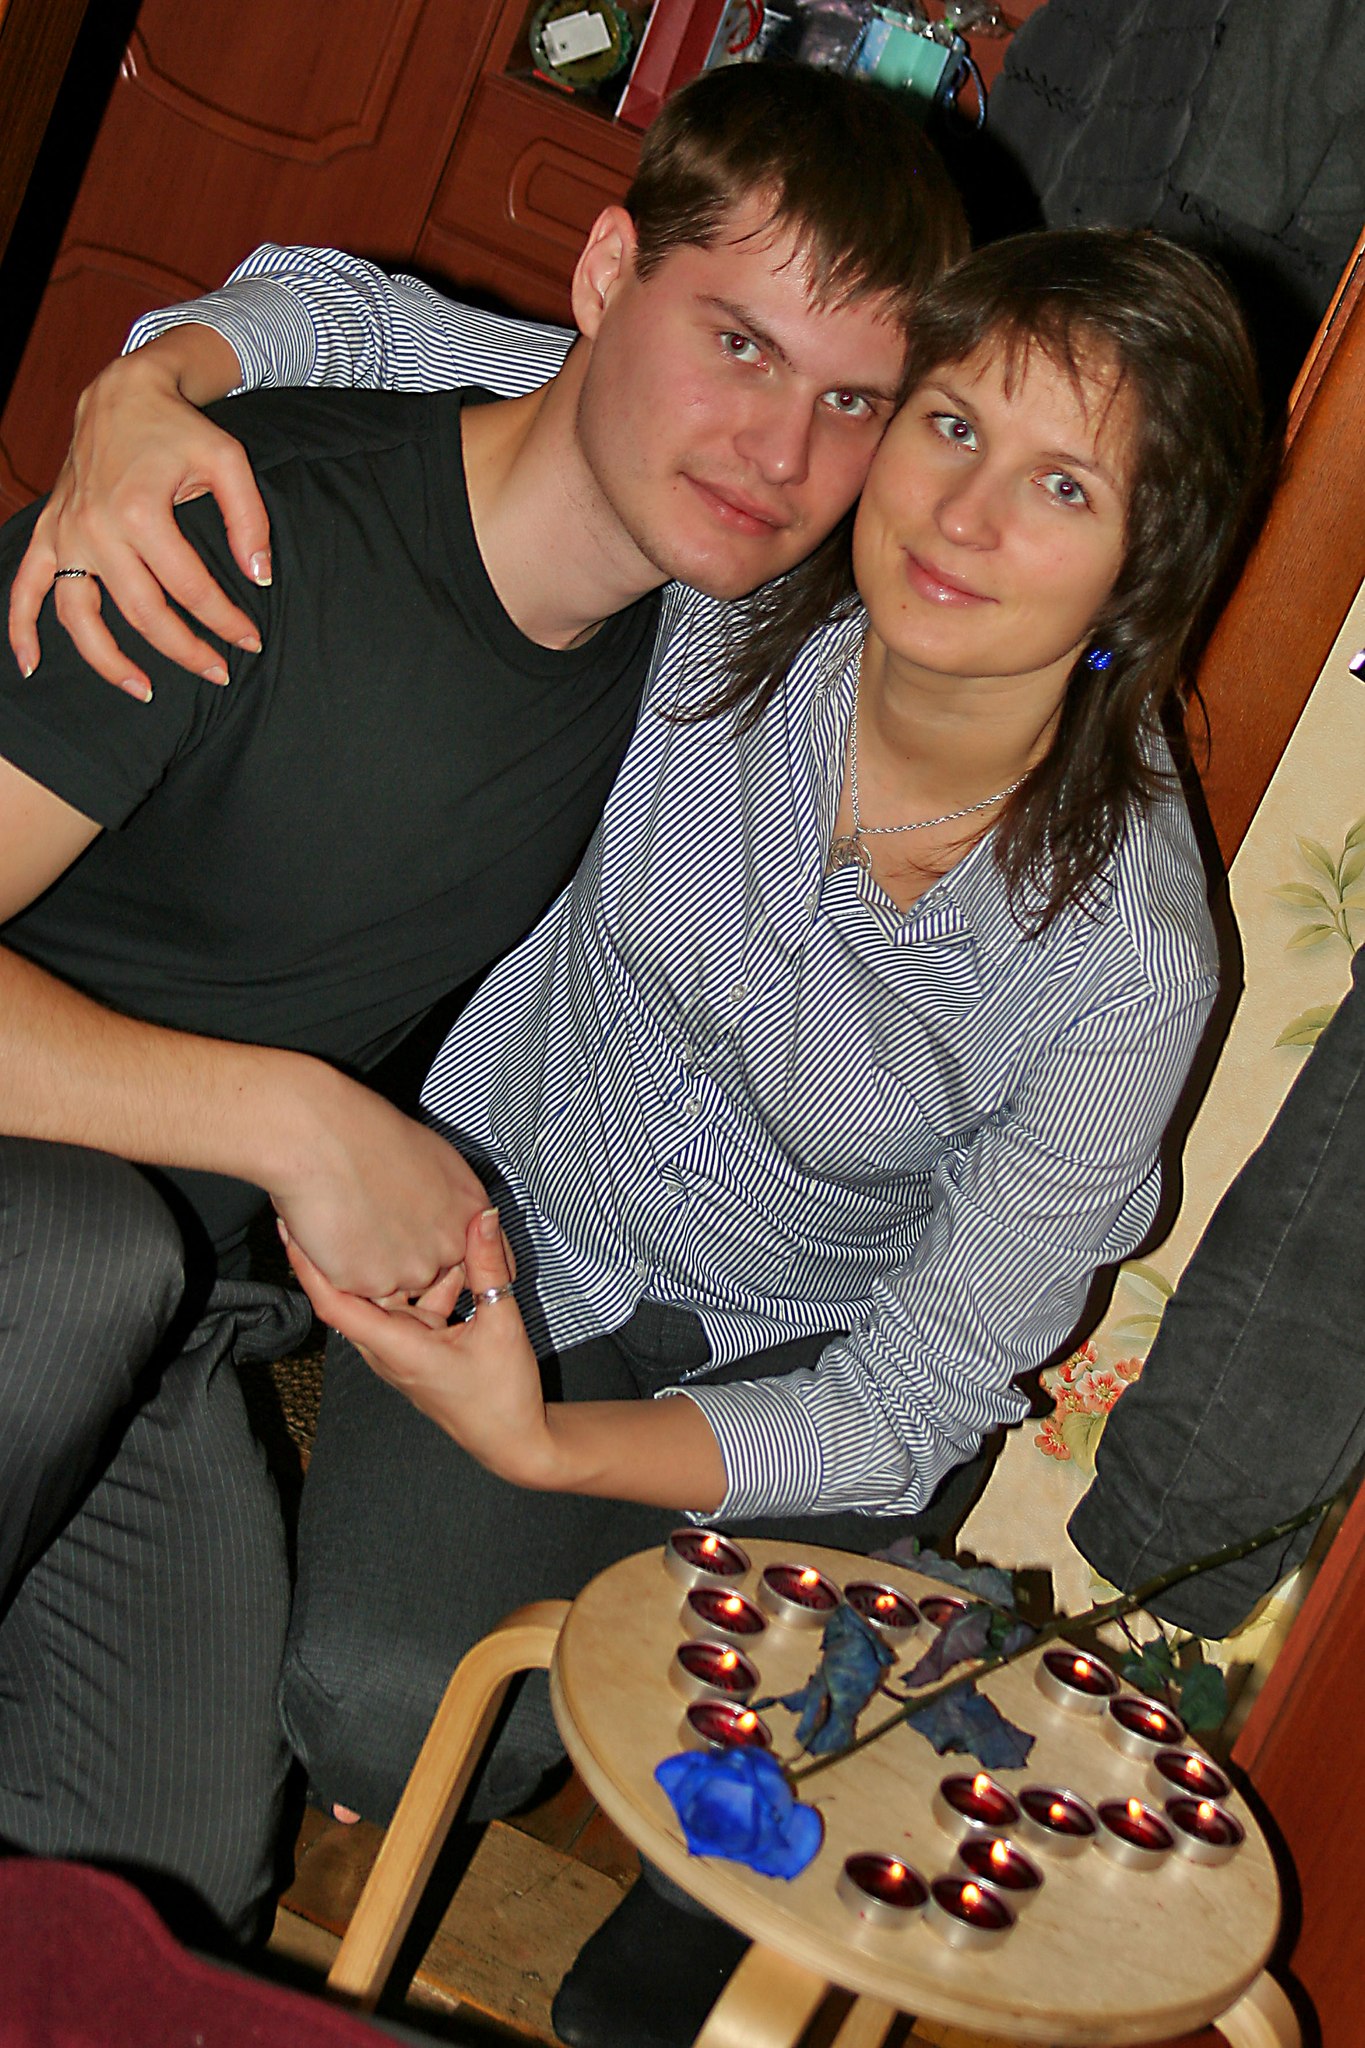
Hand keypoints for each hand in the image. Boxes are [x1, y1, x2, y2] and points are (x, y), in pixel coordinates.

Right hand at [8, 329, 271, 697]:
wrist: (122, 394)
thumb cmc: (179, 429)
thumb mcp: (228, 461)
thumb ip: (249, 520)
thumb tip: (260, 578)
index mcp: (140, 511)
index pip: (191, 588)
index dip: (224, 621)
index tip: (250, 640)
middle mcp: (95, 528)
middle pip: (142, 612)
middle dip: (185, 650)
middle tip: (218, 672)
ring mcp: (66, 534)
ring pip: (80, 616)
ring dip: (108, 661)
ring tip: (144, 690)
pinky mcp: (49, 533)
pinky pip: (26, 588)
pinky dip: (22, 627)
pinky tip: (31, 664)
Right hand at [267, 1071, 492, 1300]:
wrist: (323, 1136)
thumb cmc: (369, 1132)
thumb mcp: (436, 1158)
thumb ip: (451, 1198)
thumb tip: (451, 1213)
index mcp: (471, 1212)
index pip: (486, 1264)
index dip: (459, 1262)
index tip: (433, 1251)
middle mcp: (449, 1247)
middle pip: (432, 1274)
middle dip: (407, 1258)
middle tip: (377, 1220)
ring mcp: (411, 1270)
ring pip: (392, 1283)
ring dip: (373, 1262)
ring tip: (351, 1217)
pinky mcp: (370, 1285)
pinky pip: (356, 1286)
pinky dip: (341, 1265)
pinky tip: (332, 1228)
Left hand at [285, 1206, 556, 1484]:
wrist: (514, 1442)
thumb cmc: (503, 1396)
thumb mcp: (502, 1326)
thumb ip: (489, 1269)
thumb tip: (484, 1216)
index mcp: (397, 1347)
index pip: (334, 1305)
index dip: (307, 1267)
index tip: (290, 1229)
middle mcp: (388, 1348)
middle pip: (357, 1291)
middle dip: (351, 1248)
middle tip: (347, 1201)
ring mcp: (401, 1348)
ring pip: (389, 1294)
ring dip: (400, 1263)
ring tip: (408, 1219)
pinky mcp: (417, 1346)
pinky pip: (412, 1304)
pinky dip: (426, 1280)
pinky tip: (452, 1256)